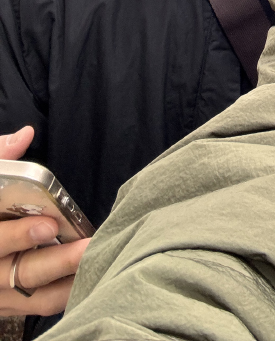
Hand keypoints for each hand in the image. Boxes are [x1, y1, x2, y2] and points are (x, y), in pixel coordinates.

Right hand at [0, 127, 90, 316]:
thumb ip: (1, 157)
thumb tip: (26, 134)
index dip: (19, 235)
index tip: (49, 225)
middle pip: (20, 272)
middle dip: (56, 260)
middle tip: (87, 246)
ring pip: (35, 295)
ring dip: (68, 281)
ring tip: (98, 260)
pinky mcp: (11, 306)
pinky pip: (41, 307)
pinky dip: (66, 295)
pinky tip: (91, 277)